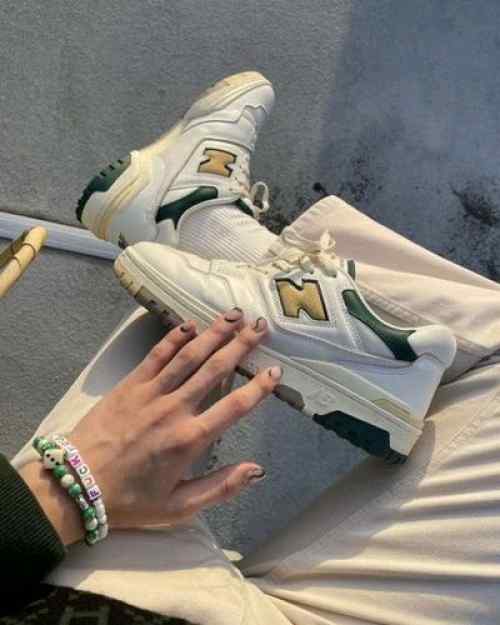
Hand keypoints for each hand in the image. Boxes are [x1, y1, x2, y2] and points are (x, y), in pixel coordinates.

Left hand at [21, 309, 279, 544]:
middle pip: (214, 369)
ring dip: (213, 333)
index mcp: (190, 439)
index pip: (234, 406)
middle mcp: (174, 409)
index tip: (276, 370)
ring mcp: (150, 393)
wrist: (76, 485)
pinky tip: (191, 324)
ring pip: (188, 355)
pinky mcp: (129, 384)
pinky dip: (174, 338)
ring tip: (234, 315)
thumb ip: (221, 487)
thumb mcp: (179, 507)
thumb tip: (257, 469)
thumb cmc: (131, 499)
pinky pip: (156, 355)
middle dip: (241, 345)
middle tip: (261, 325)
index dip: (258, 387)